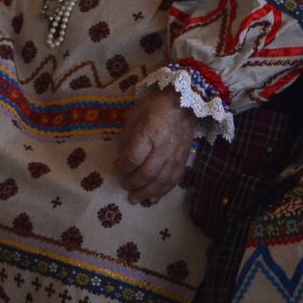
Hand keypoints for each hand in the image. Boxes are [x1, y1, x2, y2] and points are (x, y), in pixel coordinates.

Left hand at [116, 88, 196, 204]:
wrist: (184, 102)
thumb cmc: (155, 106)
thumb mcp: (134, 116)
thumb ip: (127, 138)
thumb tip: (120, 159)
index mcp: (149, 133)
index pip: (133, 158)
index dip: (122, 167)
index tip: (117, 168)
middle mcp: (163, 147)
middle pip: (146, 173)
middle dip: (133, 183)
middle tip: (125, 186)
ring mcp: (176, 155)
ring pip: (161, 181)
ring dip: (147, 193)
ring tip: (135, 199)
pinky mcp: (184, 159)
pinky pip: (174, 180)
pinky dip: (163, 191)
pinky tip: (153, 198)